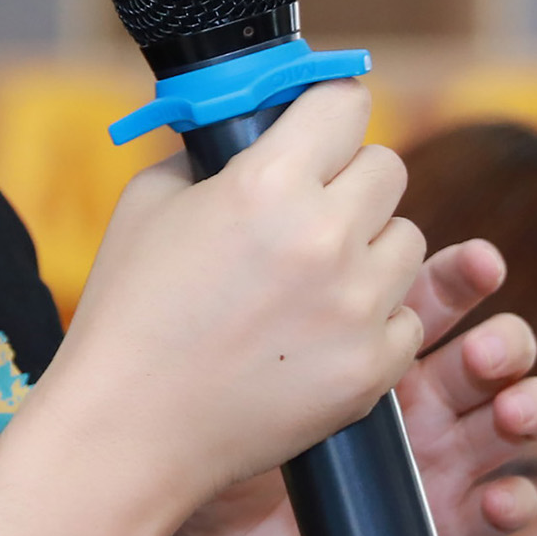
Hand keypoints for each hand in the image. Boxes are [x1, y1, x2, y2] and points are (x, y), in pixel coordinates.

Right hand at [36, 82, 432, 515]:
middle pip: (387, 169)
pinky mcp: (373, 367)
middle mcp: (325, 237)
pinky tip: (317, 335)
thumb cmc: (128, 315)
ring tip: (311, 282)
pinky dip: (372, 322)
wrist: (128, 431)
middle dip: (350, 181)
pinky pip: (408, 317)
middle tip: (312, 210)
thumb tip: (250, 125)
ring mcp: (357, 306)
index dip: (328, 113)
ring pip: (408, 242)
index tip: (320, 128)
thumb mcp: (149, 202)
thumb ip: (211, 153)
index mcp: (267, 184)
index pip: (346, 104)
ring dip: (369, 251)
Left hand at [161, 235, 536, 535]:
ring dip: (527, 405)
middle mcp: (407, 394)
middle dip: (504, 339)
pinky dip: (514, 502)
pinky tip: (504, 496)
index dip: (463, 275)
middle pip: (488, 347)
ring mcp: (422, 461)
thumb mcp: (217, 341)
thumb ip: (243, 267)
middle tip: (482, 347)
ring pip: (509, 420)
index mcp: (360, 338)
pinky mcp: (425, 529)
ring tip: (509, 409)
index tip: (477, 261)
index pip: (432, 291)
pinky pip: (491, 514)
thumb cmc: (191, 427)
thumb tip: (238, 180)